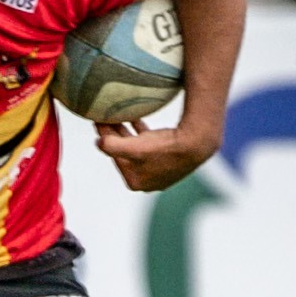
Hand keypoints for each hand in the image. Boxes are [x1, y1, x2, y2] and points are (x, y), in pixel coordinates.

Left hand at [95, 118, 221, 192]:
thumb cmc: (164, 148)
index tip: (97, 121)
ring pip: (136, 146)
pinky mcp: (171, 157)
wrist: (198, 144)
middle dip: (114, 135)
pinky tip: (136, 117)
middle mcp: (147, 179)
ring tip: (117, 114)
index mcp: (135, 182)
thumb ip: (111, 146)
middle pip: (124, 152)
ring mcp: (159, 169)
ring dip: (126, 131)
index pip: (113, 156)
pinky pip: (151, 142)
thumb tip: (98, 142)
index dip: (104, 137)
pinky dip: (142, 130)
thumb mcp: (132, 149)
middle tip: (105, 116)